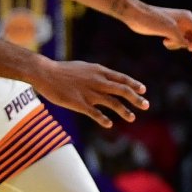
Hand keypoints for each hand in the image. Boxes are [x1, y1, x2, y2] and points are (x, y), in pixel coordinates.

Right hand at [32, 59, 147, 127]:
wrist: (44, 72)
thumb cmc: (63, 70)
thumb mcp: (85, 67)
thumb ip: (98, 73)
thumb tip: (109, 78)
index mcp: (99, 71)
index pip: (121, 78)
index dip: (133, 84)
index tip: (143, 90)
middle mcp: (97, 82)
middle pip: (122, 90)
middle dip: (136, 98)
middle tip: (146, 105)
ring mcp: (89, 93)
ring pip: (112, 103)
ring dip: (124, 111)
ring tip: (132, 118)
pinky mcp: (79, 103)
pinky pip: (95, 113)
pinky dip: (103, 119)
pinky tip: (109, 124)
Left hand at [124, 3, 191, 58]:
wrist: (135, 14)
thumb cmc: (150, 20)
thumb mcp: (168, 29)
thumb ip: (180, 38)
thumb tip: (189, 46)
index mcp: (188, 18)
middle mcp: (186, 21)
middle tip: (184, 49)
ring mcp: (180, 26)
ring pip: (190, 40)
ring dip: (181, 46)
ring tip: (167, 43)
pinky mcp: (172, 30)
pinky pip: (181, 40)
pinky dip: (176, 45)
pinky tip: (165, 41)